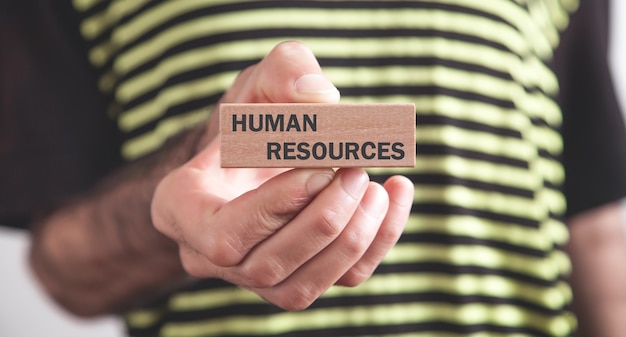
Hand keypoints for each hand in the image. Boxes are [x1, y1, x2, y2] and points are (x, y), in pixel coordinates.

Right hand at [151, 41, 413, 309]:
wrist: (259, 154)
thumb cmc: (255, 118)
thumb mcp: (263, 79)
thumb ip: (286, 72)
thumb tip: (322, 99)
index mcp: (183, 208)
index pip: (223, 235)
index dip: (276, 207)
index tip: (321, 165)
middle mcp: (212, 256)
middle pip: (266, 265)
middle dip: (322, 219)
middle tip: (356, 170)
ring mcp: (254, 276)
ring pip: (300, 288)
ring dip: (349, 238)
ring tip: (373, 184)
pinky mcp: (300, 278)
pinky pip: (339, 280)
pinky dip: (377, 242)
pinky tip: (394, 194)